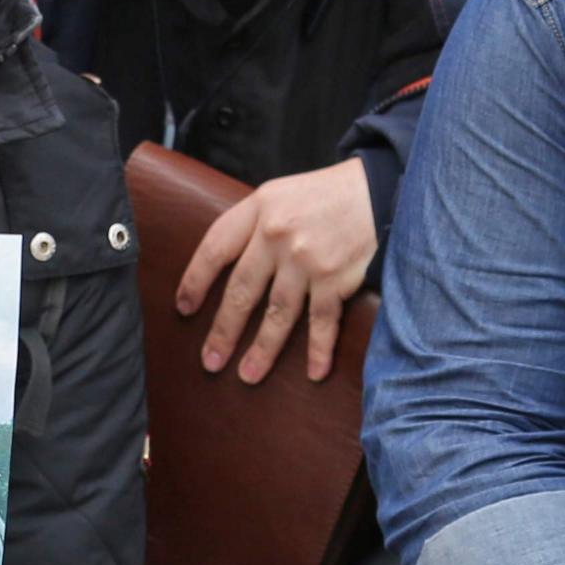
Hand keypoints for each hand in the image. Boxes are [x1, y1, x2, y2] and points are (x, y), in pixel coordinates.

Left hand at [175, 159, 378, 380]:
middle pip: (241, 290)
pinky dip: (318, 349)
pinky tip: (314, 371)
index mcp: (259, 208)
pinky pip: (322, 321)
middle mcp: (278, 234)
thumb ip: (254, 224)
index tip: (184, 308)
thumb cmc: (325, 195)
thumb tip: (223, 267)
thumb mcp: (280, 193)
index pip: (215, 248)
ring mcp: (307, 258)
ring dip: (262, 349)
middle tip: (210, 361)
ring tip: (248, 375)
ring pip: (277, 314)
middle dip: (223, 331)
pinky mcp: (336, 277)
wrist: (379, 188)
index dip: (195, 280)